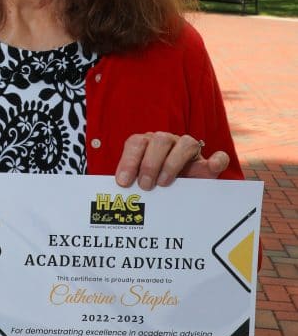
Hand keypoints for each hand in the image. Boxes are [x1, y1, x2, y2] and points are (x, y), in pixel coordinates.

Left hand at [115, 131, 229, 189]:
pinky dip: (217, 161)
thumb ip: (131, 185)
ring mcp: (189, 151)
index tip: (124, 182)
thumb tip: (117, 193)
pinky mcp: (208, 165)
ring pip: (185, 143)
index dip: (128, 161)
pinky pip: (218, 157)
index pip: (136, 143)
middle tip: (146, 186)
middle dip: (150, 163)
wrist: (177, 196)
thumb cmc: (152, 188)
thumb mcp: (139, 185)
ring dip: (173, 163)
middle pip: (159, 140)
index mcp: (146, 145)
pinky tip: (212, 167)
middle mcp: (167, 143)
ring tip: (164, 183)